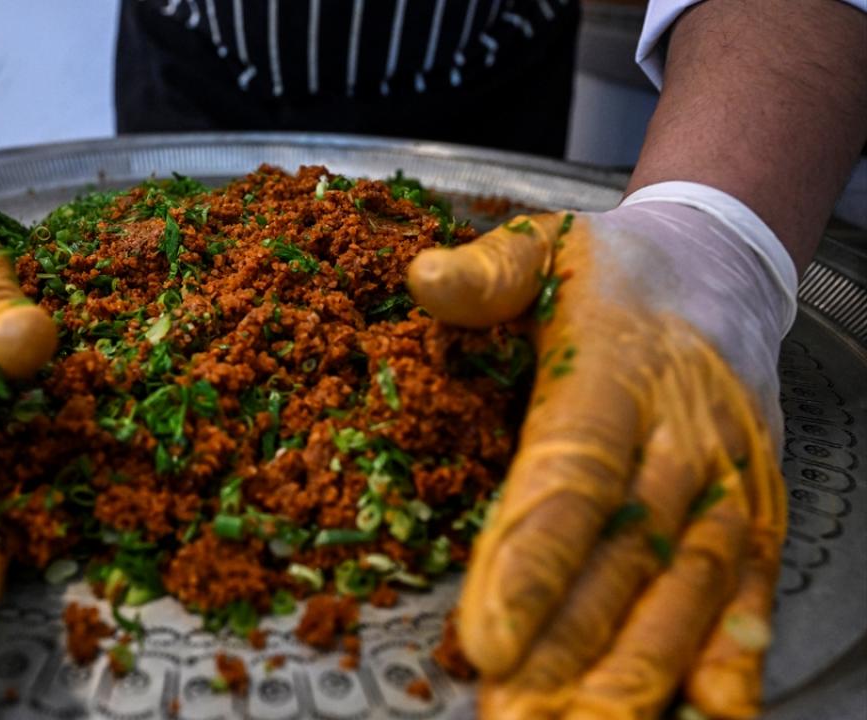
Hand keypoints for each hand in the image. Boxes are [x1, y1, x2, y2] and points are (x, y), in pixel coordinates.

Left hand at [407, 183, 795, 718]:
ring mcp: (727, 479)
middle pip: (625, 554)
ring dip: (640, 671)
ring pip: (688, 587)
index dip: (533, 559)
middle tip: (515, 713)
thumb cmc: (609, 272)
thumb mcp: (541, 246)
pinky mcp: (756, 509)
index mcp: (615, 369)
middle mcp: (681, 436)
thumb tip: (423, 280)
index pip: (572, 474)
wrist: (719, 269)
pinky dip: (734, 656)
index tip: (487, 635)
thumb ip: (486, 272)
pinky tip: (712, 716)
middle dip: (571, 646)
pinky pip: (750, 589)